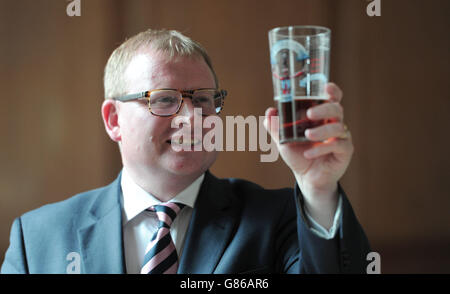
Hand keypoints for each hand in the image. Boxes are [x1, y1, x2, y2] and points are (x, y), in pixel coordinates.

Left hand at [264, 83, 352, 227]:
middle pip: (336, 108)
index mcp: (322, 116)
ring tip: (307, 136)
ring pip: (338, 127)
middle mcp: (334, 123)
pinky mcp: (345, 151)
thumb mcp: (283, 141)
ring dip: (321, 130)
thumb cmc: (299, 154)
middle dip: (324, 109)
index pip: (332, 98)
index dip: (332, 91)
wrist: (307, 177)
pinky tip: (309, 153)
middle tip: (309, 114)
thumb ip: (276, 127)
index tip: (326, 87)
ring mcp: (341, 137)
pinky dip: (321, 148)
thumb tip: (270, 112)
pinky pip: (338, 145)